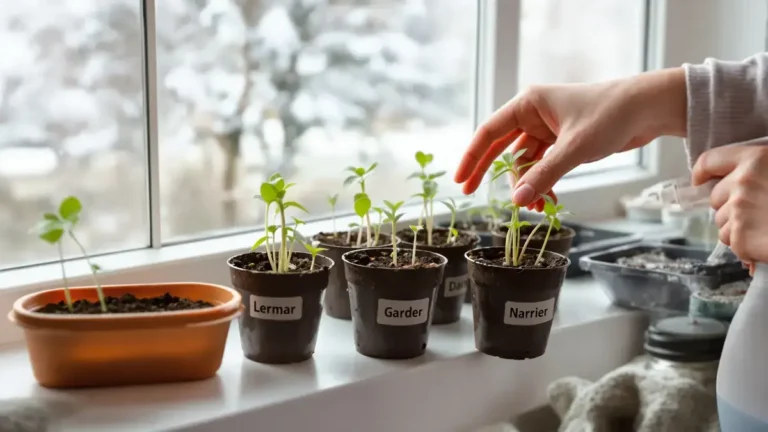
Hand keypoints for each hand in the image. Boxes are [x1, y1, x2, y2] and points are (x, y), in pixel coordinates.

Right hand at [454, 68, 686, 208]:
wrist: (648, 108)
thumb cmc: (611, 115)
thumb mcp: (574, 149)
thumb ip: (544, 176)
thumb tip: (517, 202)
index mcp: (529, 104)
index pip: (490, 131)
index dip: (472, 156)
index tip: (460, 180)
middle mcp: (534, 114)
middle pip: (502, 148)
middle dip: (492, 174)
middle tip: (475, 196)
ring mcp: (548, 129)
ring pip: (525, 162)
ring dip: (528, 185)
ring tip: (538, 208)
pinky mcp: (563, 141)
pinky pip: (543, 166)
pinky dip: (543, 184)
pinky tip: (550, 201)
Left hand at [692, 143, 767, 265]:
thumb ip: (762, 168)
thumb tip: (743, 175)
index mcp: (756, 160)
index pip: (712, 160)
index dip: (703, 171)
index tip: (700, 179)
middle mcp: (742, 183)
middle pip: (716, 197)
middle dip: (730, 206)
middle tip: (758, 212)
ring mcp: (738, 212)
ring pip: (722, 222)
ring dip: (737, 227)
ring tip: (765, 228)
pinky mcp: (741, 238)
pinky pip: (732, 243)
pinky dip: (745, 246)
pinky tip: (766, 243)